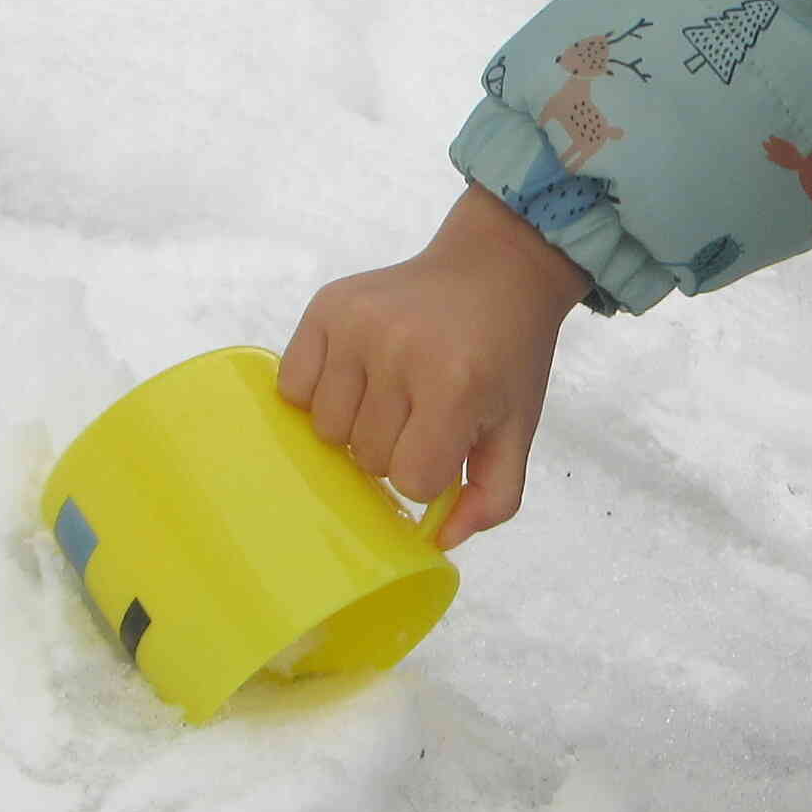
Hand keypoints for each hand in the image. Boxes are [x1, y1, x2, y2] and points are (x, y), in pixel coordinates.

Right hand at [279, 183, 589, 547]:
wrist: (494, 270)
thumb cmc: (507, 356)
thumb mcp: (518, 429)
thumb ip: (494, 497)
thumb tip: (438, 541)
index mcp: (454, 385)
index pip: (411, 480)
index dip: (430, 472)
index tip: (448, 440)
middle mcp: (398, 351)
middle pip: (365, 458)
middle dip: (394, 448)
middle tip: (421, 411)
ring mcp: (356, 327)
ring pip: (326, 429)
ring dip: (354, 425)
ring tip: (388, 392)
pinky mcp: (325, 309)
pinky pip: (292, 387)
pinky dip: (317, 394)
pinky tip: (354, 376)